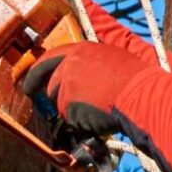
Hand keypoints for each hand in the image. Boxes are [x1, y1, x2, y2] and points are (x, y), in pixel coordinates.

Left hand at [22, 42, 153, 145]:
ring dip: (76, 110)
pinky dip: (83, 121)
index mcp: (81, 50)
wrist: (143, 95)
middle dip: (60, 98)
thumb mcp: (112, 56)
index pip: (49, 59)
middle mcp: (70, 65)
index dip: (36, 73)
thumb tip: (79, 57)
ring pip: (62, 105)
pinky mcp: (71, 105)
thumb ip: (91, 61)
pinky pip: (72, 118)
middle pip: (52, 86)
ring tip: (100, 106)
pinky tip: (100, 115)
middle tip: (76, 105)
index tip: (29, 84)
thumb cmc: (135, 78)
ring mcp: (69, 85)